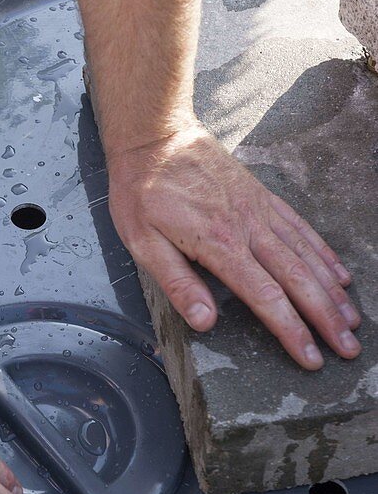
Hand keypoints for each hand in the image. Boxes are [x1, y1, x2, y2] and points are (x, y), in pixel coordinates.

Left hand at [107, 124, 360, 368]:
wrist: (156, 136)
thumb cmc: (142, 191)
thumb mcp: (142, 241)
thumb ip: (176, 283)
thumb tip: (205, 322)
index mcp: (220, 245)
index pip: (266, 297)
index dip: (291, 330)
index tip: (311, 358)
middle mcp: (249, 228)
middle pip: (298, 280)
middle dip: (326, 319)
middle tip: (348, 349)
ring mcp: (259, 211)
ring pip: (306, 256)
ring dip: (333, 292)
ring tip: (352, 321)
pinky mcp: (262, 198)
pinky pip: (301, 229)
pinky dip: (323, 254)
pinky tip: (339, 275)